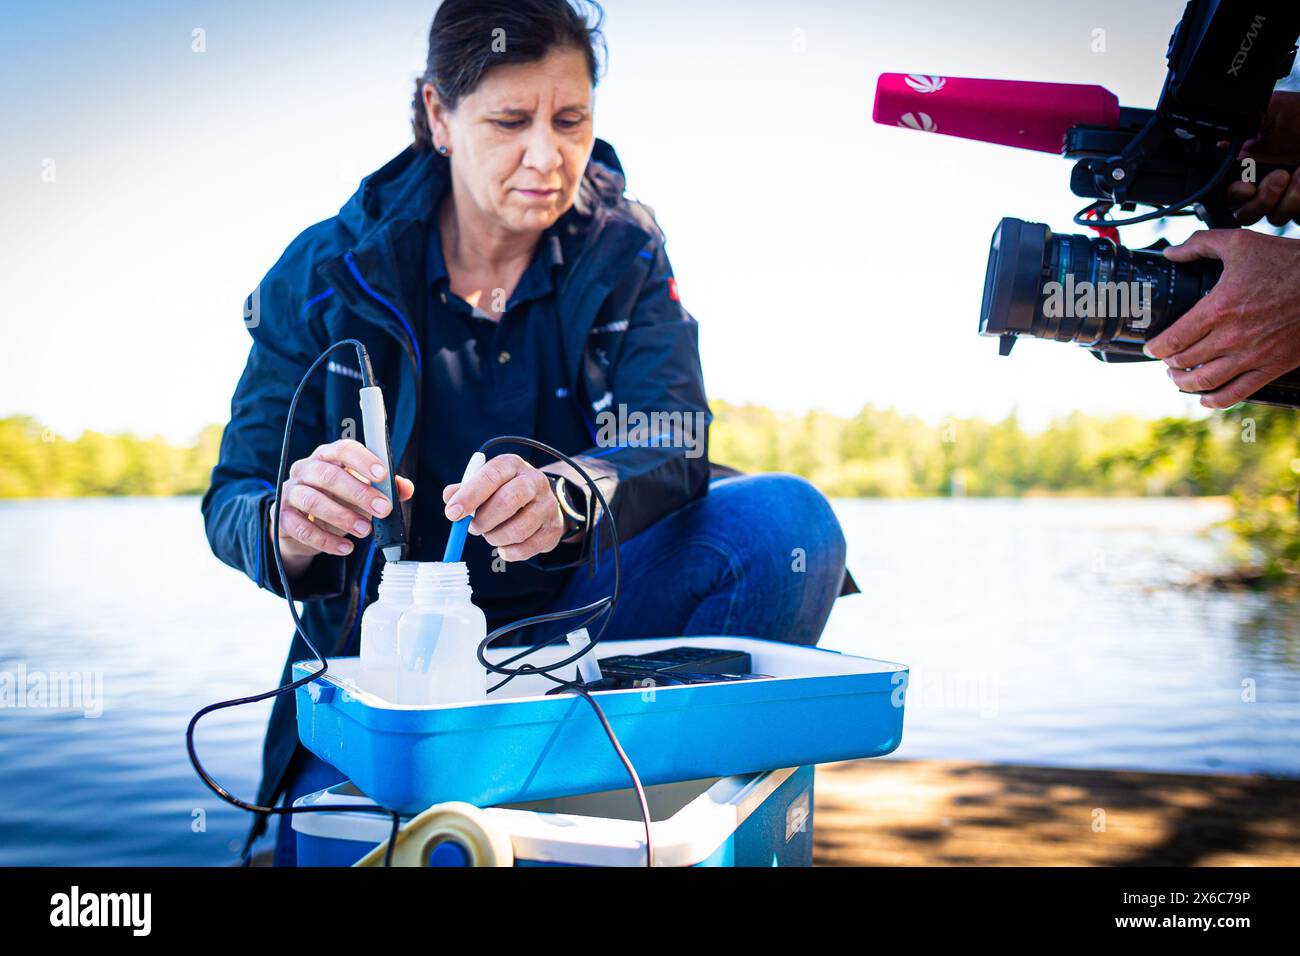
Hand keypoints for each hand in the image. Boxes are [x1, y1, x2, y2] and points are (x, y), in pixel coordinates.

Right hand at [273, 439, 414, 575]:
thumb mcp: (362, 492)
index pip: (343, 449)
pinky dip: (325, 540)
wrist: (305, 526)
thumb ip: (385, 488)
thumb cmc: (337, 500)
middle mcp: (305, 469)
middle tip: (383, 509)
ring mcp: (290, 492)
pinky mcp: (281, 517)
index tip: (382, 475)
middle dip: (358, 493)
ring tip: (365, 530)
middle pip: (328, 475)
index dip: (363, 460)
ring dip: (342, 517)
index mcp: (327, 456)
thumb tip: (406, 488)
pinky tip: (345, 548)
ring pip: (312, 500)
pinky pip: (301, 528)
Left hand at [442, 454, 564, 562]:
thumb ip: (465, 489)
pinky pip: (526, 548)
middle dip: (484, 520)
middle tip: (473, 528)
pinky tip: (504, 545)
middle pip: (508, 501)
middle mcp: (535, 481)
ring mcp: (548, 505)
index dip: (470, 495)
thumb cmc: (503, 492)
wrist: (539, 503)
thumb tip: (450, 496)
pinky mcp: (554, 529)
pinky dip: (508, 552)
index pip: (491, 475)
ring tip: (490, 535)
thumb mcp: (484, 485)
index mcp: (513, 465)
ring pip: (517, 529)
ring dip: (495, 538)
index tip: (452, 513)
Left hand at [1146, 229, 1299, 407]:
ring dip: (1185, 383)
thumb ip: (1201, 244)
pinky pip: (1237, 393)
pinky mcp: (1272, 367)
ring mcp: (1252, 355)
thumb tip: (1172, 253)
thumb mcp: (1240, 242)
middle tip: (1166, 360)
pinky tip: (1206, 398)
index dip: (1156, 346)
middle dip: (1169, 363)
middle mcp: (1231, 337)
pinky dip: (1216, 400)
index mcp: (1218, 309)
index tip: (1151, 347)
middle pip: (1185, 361)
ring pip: (1205, 381)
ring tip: (1178, 378)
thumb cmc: (1287, 262)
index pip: (1174, 338)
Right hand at [1224, 91, 1299, 225]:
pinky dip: (1298, 203)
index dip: (1232, 194)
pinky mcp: (1299, 205)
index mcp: (1246, 164)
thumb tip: (1214, 141)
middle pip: (1241, 213)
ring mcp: (1282, 196)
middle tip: (1278, 177)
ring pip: (1266, 217)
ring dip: (1282, 200)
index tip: (1246, 187)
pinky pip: (1290, 218)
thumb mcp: (1269, 111)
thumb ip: (1238, 125)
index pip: (1224, 193)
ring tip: (1297, 174)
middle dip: (1257, 200)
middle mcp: (1261, 183)